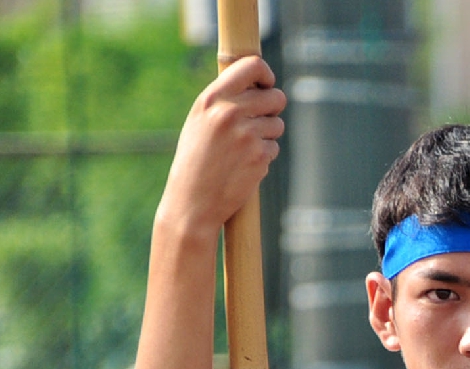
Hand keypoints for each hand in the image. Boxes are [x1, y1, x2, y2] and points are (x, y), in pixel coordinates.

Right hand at [158, 56, 284, 234]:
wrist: (192, 201)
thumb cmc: (195, 160)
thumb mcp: (200, 121)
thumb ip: (225, 100)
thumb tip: (258, 85)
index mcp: (212, 99)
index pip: (251, 66)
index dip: (265, 73)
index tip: (266, 83)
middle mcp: (229, 113)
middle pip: (276, 96)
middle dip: (273, 108)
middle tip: (260, 119)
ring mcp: (247, 135)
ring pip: (277, 124)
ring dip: (267, 134)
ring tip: (242, 148)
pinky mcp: (260, 156)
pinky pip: (274, 147)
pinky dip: (264, 155)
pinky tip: (243, 165)